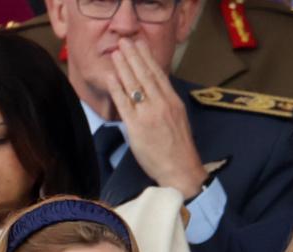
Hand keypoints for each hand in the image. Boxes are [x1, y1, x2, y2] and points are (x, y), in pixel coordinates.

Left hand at [107, 38, 206, 196]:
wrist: (181, 169)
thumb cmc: (178, 148)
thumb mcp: (178, 119)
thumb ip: (166, 104)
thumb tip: (155, 92)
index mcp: (173, 102)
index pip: (158, 74)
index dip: (147, 57)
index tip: (140, 44)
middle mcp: (162, 105)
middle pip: (145, 75)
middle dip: (134, 56)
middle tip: (125, 41)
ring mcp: (148, 115)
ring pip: (135, 85)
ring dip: (124, 67)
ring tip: (116, 52)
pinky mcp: (137, 127)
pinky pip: (125, 104)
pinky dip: (117, 88)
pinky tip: (111, 77)